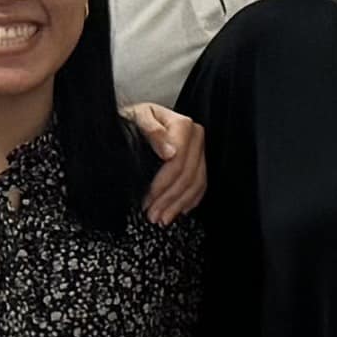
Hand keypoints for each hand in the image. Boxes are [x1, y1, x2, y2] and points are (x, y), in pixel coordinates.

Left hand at [129, 102, 208, 222]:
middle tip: (153, 215)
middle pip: (188, 175)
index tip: (148, 199)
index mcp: (182, 126)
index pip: (178, 162)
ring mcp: (199, 148)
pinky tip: (180, 210)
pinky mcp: (199, 159)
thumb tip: (169, 152)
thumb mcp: (137, 118)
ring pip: (196, 183)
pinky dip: (190, 200)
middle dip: (170, 199)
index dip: (163, 184)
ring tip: (163, 218)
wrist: (135, 117)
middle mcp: (195, 136)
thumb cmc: (134, 119)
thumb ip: (151, 130)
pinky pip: (201, 183)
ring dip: (179, 204)